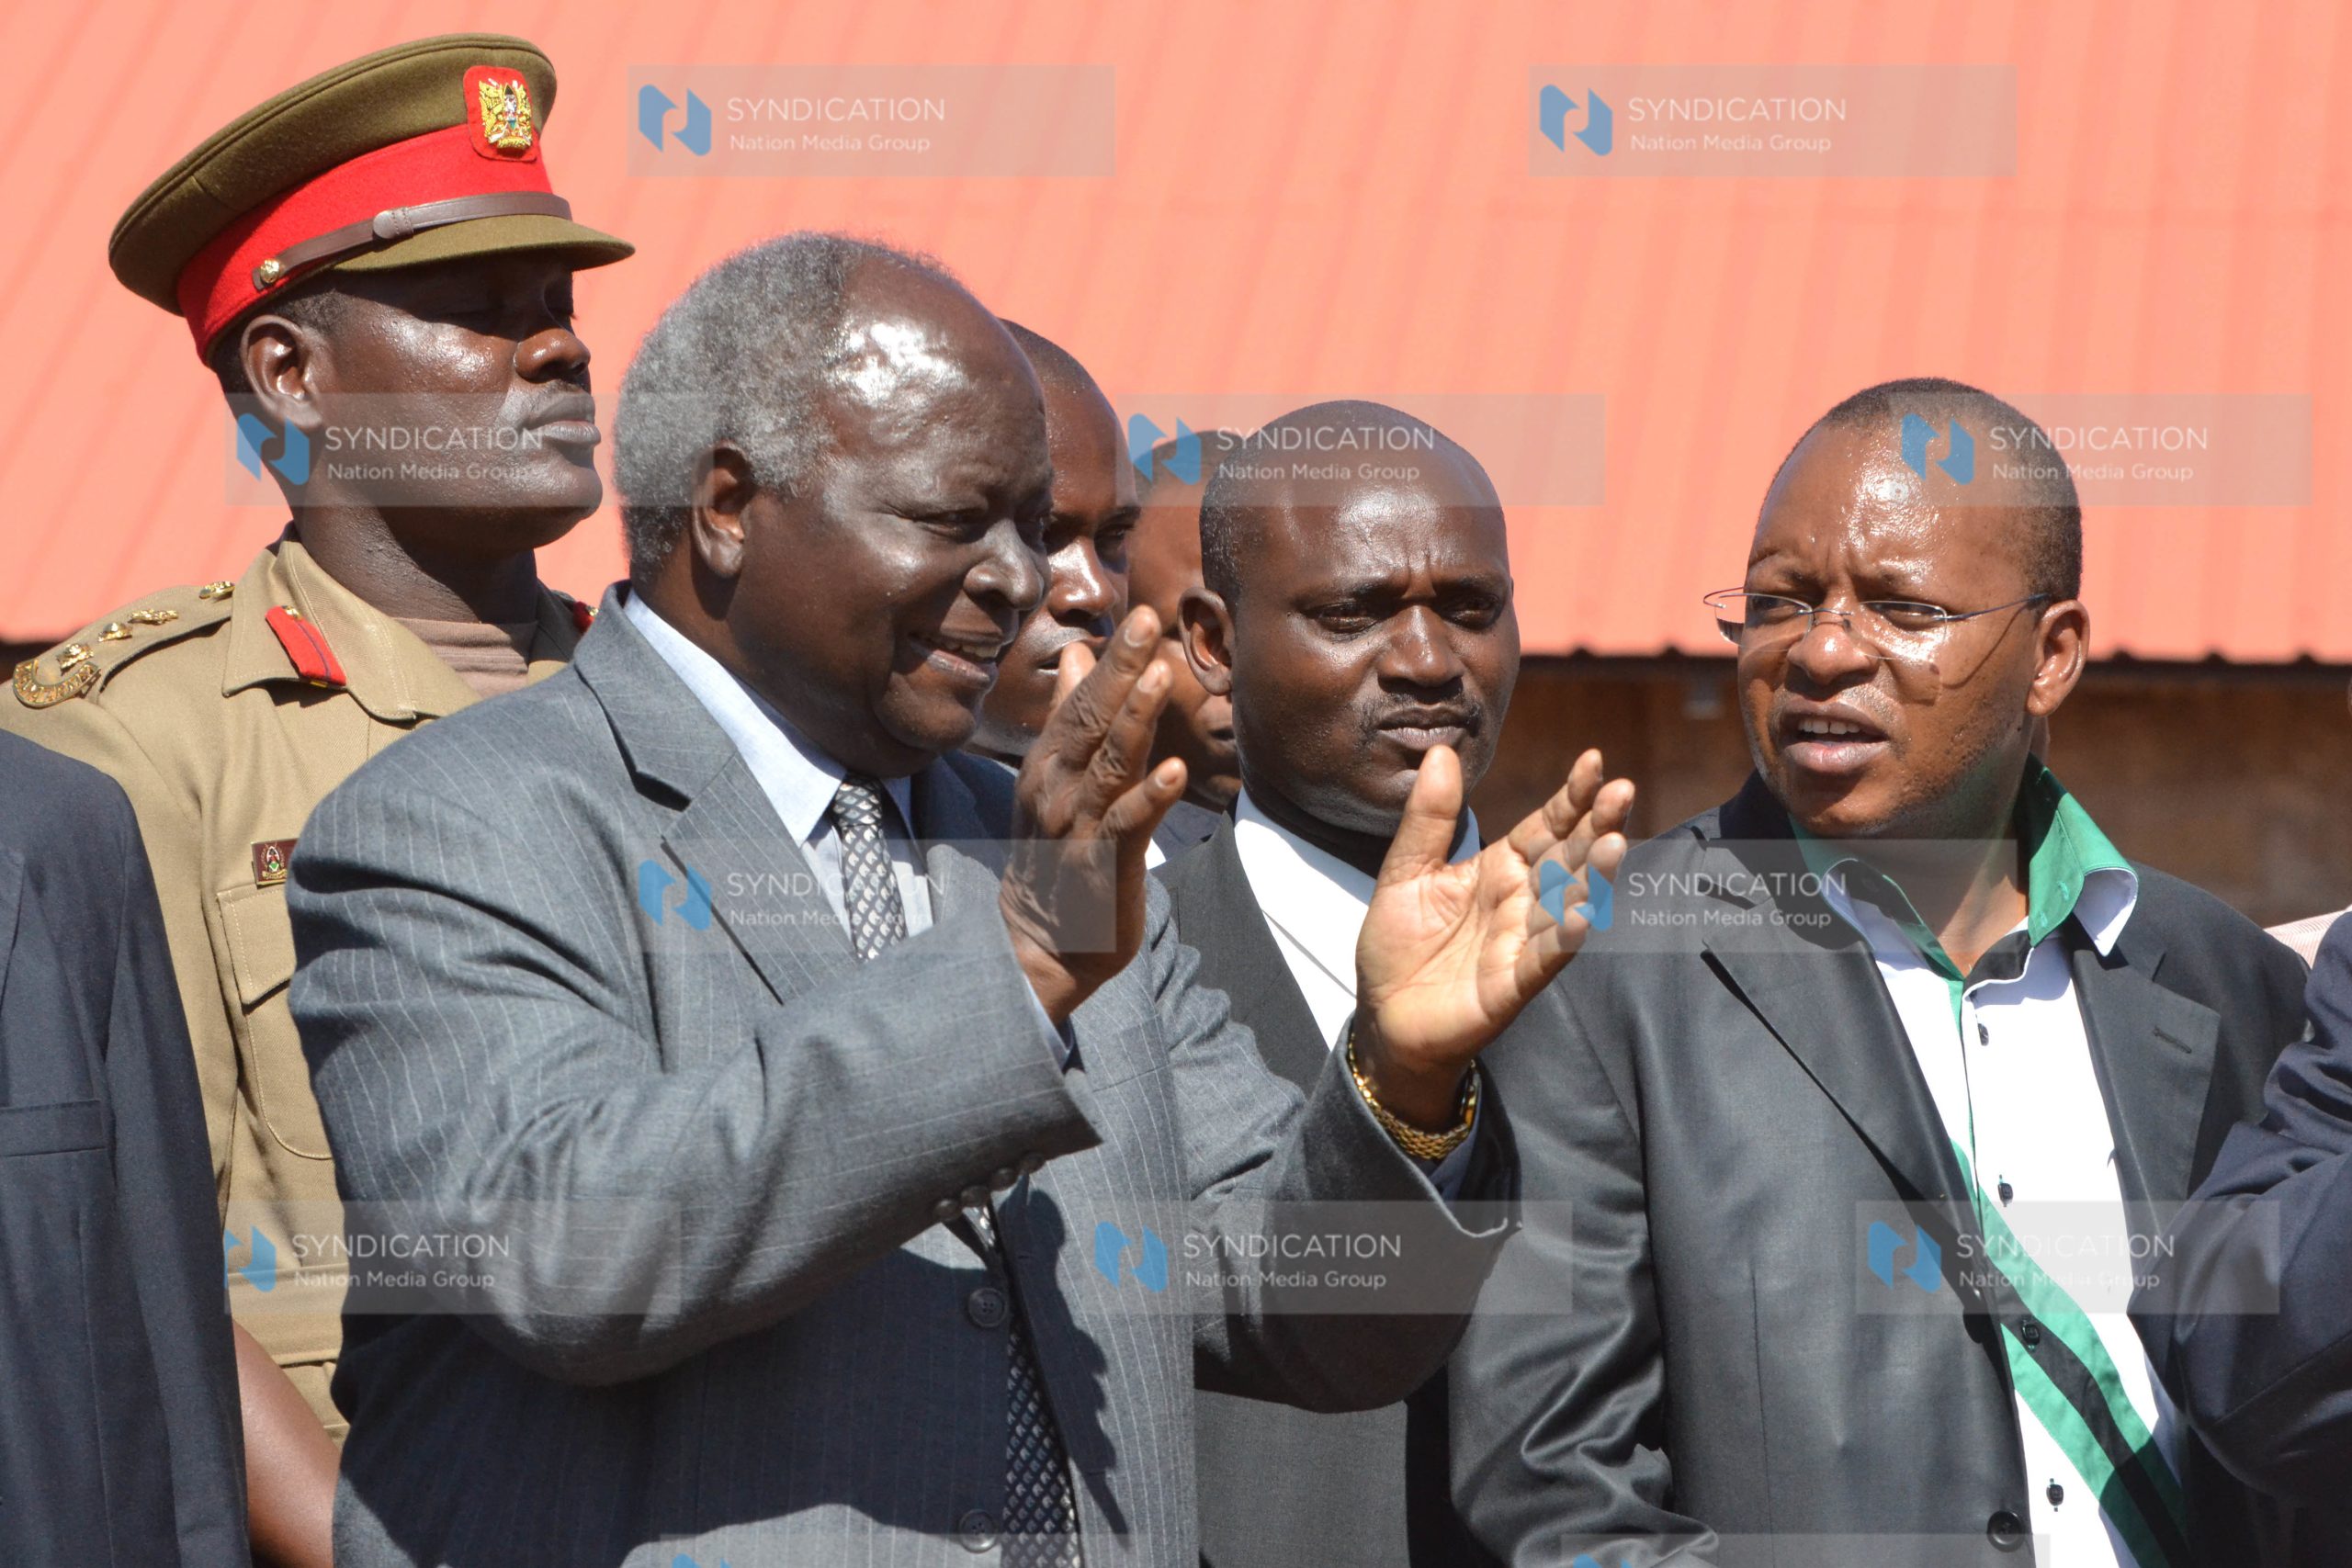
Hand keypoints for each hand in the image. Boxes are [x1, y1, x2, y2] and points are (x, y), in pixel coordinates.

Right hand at [999, 607, 1188, 1021]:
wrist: (1042, 940)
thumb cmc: (1056, 850)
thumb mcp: (1057, 776)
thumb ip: (1069, 715)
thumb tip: (1076, 655)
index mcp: (1051, 762)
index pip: (1083, 701)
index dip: (1114, 659)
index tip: (1141, 614)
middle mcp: (1058, 787)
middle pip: (1092, 720)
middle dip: (1122, 670)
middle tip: (1147, 621)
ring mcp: (1078, 826)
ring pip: (1110, 765)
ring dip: (1135, 720)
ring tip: (1161, 677)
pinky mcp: (1102, 865)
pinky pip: (1128, 826)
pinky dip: (1150, 798)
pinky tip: (1176, 771)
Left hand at [1352, 747, 1633, 1127]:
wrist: (1382, 1015)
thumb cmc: (1398, 944)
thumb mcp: (1405, 870)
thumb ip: (1428, 817)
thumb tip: (1442, 751)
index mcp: (1499, 868)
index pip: (1545, 826)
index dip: (1571, 797)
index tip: (1595, 761)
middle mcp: (1521, 901)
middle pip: (1569, 858)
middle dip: (1598, 826)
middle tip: (1624, 792)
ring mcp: (1522, 942)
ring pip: (1567, 905)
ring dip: (1593, 877)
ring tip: (1614, 844)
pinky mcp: (1511, 985)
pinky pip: (1543, 959)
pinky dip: (1563, 940)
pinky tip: (1582, 916)